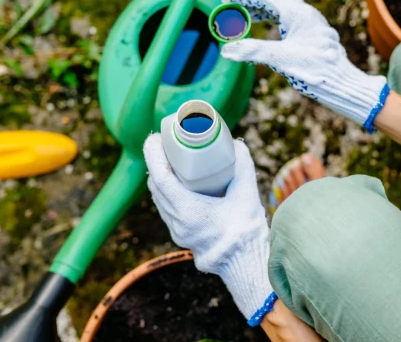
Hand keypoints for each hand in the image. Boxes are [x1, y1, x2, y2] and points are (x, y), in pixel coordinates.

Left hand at [143, 135, 276, 325]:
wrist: (245, 262)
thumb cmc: (245, 230)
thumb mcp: (247, 193)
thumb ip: (243, 167)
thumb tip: (236, 145)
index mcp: (187, 211)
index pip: (160, 177)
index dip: (154, 154)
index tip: (156, 138)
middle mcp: (176, 221)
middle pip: (156, 185)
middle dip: (157, 161)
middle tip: (167, 144)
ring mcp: (177, 230)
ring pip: (159, 197)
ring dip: (161, 176)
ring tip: (172, 159)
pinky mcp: (181, 234)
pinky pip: (166, 207)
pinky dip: (167, 190)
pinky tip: (178, 182)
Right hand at [221, 0, 388, 131]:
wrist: (343, 83)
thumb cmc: (316, 70)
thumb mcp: (280, 59)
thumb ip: (252, 51)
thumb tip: (226, 50)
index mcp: (298, 14)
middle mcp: (307, 13)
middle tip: (233, 6)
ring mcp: (312, 23)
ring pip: (284, 6)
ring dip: (262, 9)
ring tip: (245, 18)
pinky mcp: (315, 33)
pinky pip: (291, 18)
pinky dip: (274, 19)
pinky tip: (268, 30)